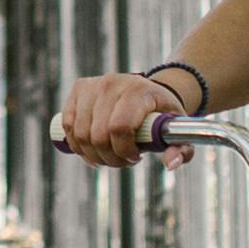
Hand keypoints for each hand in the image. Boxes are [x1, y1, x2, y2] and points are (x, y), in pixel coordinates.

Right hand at [53, 72, 188, 168]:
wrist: (149, 91)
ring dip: (93, 155)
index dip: (123, 151)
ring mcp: (93, 85)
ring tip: (109, 155)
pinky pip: (68, 126)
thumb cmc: (163, 115)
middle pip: (97, 135)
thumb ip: (181, 150)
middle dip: (109, 158)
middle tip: (123, 161)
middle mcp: (113, 83)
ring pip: (80, 134)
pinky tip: (92, 149)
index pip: (119, 128)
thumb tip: (170, 164)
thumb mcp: (177, 132)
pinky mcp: (79, 89)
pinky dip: (77, 145)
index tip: (135, 158)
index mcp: (139, 91)